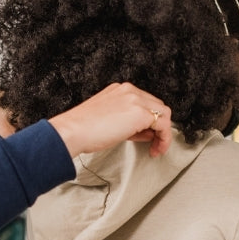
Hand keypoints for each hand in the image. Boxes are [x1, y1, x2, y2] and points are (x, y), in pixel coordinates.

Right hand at [48, 83, 171, 157]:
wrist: (74, 130)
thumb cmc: (84, 129)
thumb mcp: (109, 121)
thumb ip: (128, 123)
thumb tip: (146, 132)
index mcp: (120, 90)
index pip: (144, 102)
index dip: (149, 121)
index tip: (146, 136)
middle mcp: (129, 91)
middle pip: (157, 106)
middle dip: (158, 126)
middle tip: (154, 143)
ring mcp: (136, 99)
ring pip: (163, 113)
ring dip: (163, 132)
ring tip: (157, 148)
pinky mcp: (141, 112)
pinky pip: (163, 124)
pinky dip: (164, 138)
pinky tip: (157, 148)